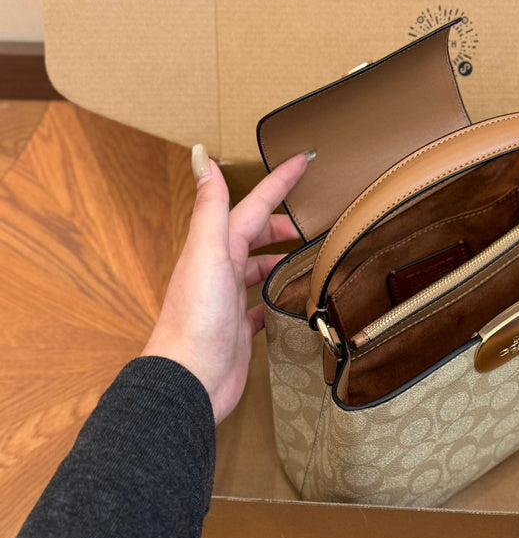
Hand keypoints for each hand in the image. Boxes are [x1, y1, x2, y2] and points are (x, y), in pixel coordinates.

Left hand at [141, 144, 311, 422]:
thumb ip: (210, 207)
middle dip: (281, 223)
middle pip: (255, 235)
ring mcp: (229, 299)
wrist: (190, 379)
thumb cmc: (196, 319)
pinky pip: (260, 305)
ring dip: (279, 259)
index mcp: (216, 247)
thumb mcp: (206, 253)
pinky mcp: (238, 328)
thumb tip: (202, 157)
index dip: (279, 181)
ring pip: (258, 269)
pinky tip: (286, 301)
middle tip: (310, 220)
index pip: (254, 205)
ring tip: (305, 257)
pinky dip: (274, 298)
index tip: (304, 159)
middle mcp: (221, 269)